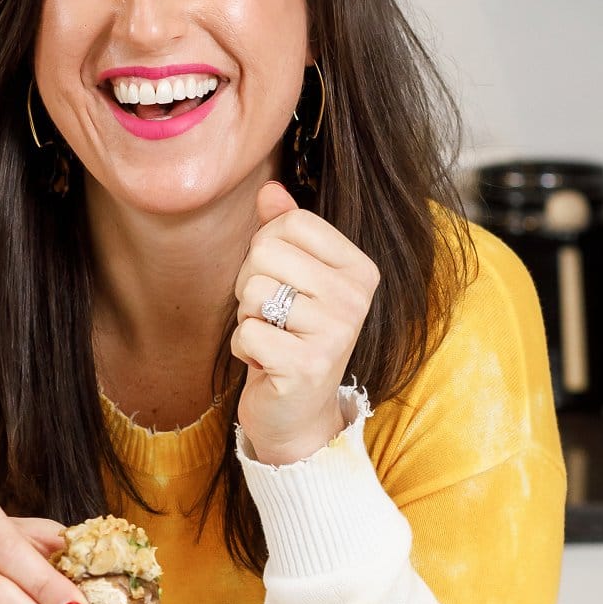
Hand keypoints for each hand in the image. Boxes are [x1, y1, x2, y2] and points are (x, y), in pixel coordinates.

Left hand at [232, 181, 379, 464]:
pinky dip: (243, 348)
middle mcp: (356, 297)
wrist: (297, 415)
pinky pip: (246, 331)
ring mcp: (336, 331)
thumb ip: (284, 230)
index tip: (280, 282)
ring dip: (247, 318)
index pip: (291, 222)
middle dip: (251, 284)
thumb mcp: (293, 279)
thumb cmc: (292, 337)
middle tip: (273, 317)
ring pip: (252, 290)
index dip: (266, 248)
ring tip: (272, 338)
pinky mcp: (308, 365)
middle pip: (265, 251)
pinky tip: (267, 362)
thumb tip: (269, 189)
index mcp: (359, 268)